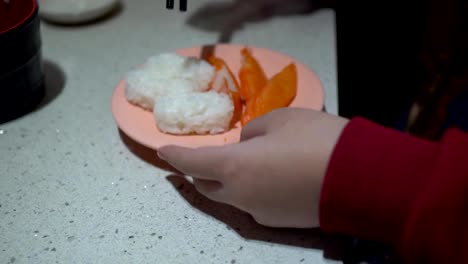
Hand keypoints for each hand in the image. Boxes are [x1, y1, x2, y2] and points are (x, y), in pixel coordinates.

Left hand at [158, 108, 348, 227]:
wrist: (360, 178)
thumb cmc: (317, 140)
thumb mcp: (280, 120)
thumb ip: (252, 132)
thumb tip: (246, 143)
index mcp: (233, 166)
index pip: (191, 162)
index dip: (174, 155)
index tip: (163, 152)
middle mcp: (239, 195)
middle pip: (206, 185)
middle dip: (201, 170)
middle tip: (210, 155)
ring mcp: (258, 212)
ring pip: (230, 196)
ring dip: (229, 180)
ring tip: (253, 161)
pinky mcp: (277, 222)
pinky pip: (253, 203)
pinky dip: (252, 189)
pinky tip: (275, 176)